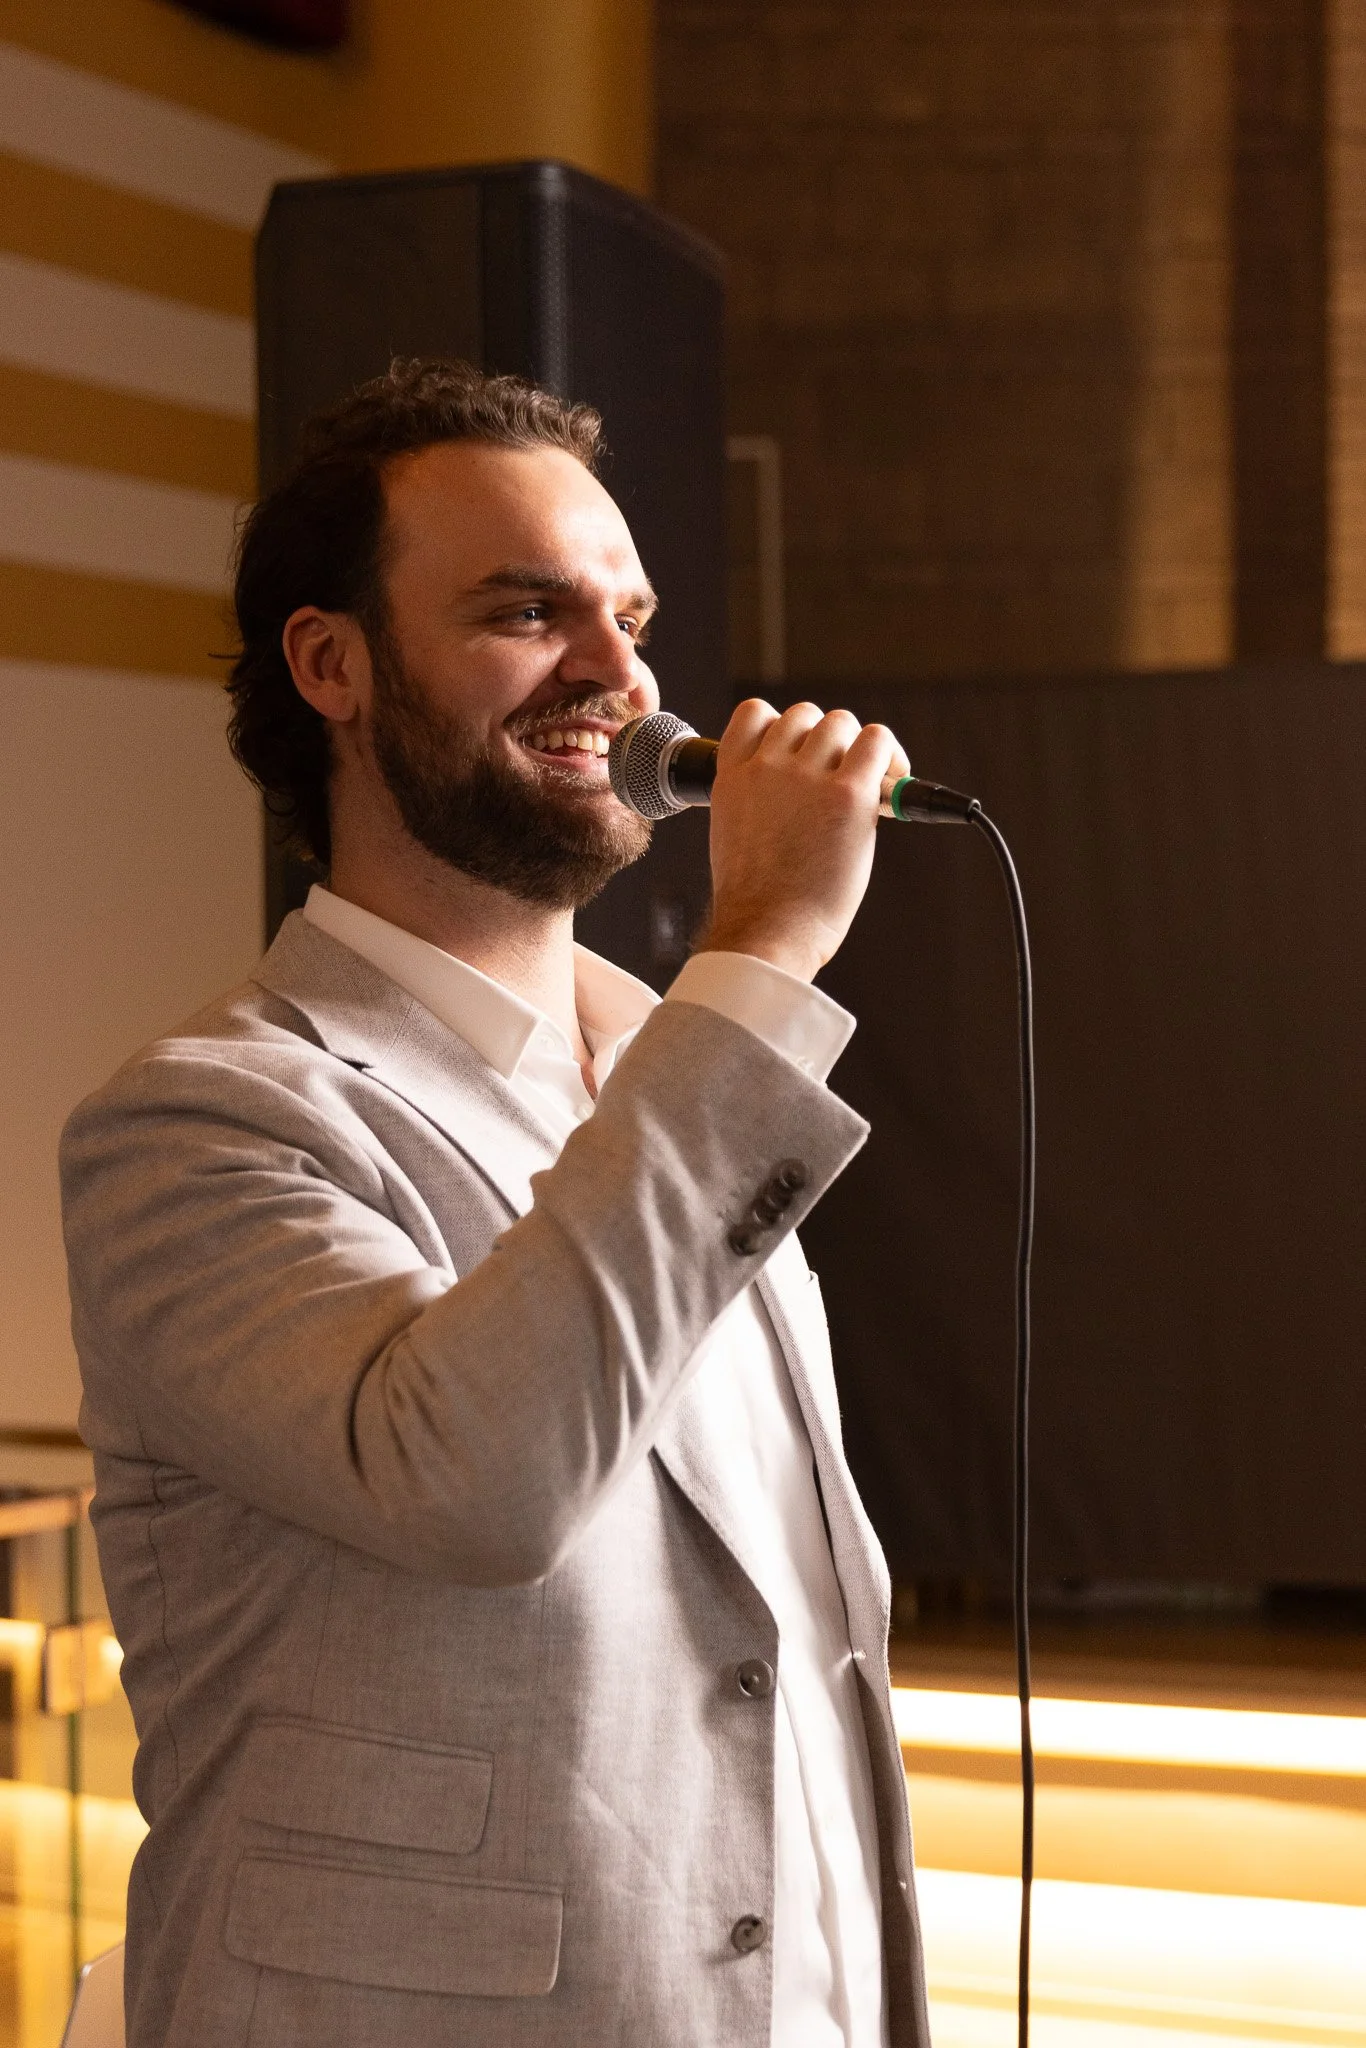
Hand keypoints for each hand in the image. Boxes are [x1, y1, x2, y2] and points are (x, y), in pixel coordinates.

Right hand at [698, 699, 908, 981]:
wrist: (768, 930)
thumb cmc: (758, 903)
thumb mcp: (737, 835)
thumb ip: (762, 800)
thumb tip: (809, 790)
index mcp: (731, 777)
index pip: (754, 714)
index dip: (783, 728)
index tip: (800, 757)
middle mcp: (765, 767)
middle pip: (805, 715)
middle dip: (827, 743)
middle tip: (842, 780)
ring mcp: (805, 776)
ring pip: (841, 723)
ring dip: (858, 750)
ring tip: (872, 786)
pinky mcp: (847, 793)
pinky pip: (877, 742)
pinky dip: (891, 758)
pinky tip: (894, 790)